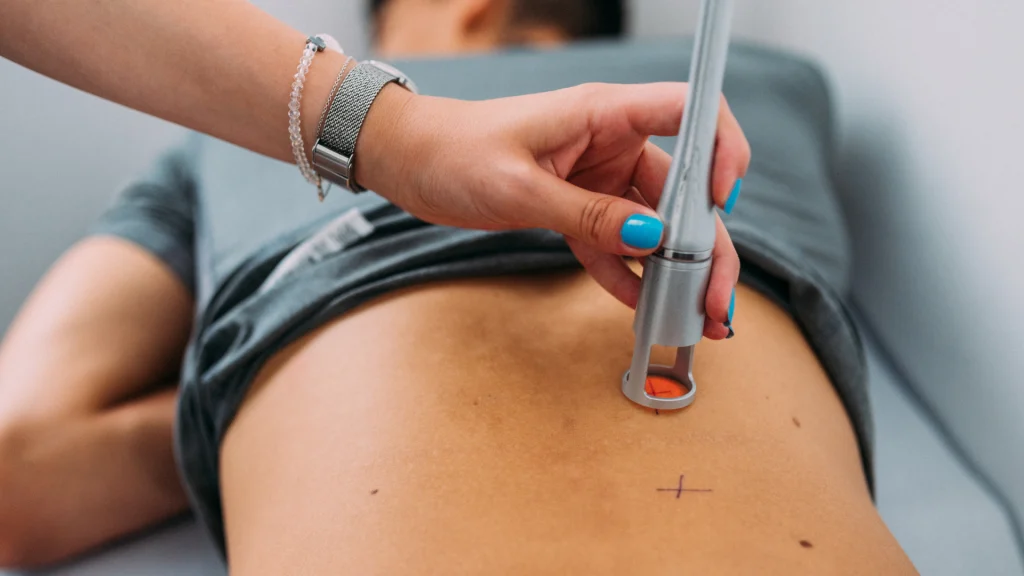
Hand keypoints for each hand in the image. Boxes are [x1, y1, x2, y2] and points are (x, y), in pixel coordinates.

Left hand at [357, 82, 749, 339]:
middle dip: (708, 246)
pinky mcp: (576, 208)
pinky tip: (642, 307)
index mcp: (603, 113)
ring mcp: (596, 178)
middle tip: (717, 298)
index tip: (725, 199)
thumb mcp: (521, 187)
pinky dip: (628, 276)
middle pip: (684, 190)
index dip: (722, 149)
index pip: (690, 112)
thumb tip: (651, 238)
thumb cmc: (454, 151)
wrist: (410, 162)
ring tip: (693, 315)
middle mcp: (611, 143)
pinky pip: (615, 244)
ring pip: (655, 225)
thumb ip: (588, 215)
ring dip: (675, 271)